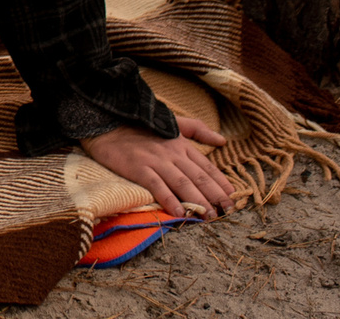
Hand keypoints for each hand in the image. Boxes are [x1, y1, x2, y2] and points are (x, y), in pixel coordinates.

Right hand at [79, 115, 235, 218]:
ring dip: (197, 201)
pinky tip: (179, 213)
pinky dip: (169, 200)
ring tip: (209, 216)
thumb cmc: (139, 125)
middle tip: (227, 212)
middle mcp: (172, 153)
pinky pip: (157, 186)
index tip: (233, 198)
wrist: (106, 122)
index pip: (207, 166)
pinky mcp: (139, 168)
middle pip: (198, 177)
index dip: (221, 183)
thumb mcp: (172, 122)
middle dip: (215, 196)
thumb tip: (222, 140)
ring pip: (182, 183)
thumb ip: (197, 130)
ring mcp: (155, 160)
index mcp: (181, 143)